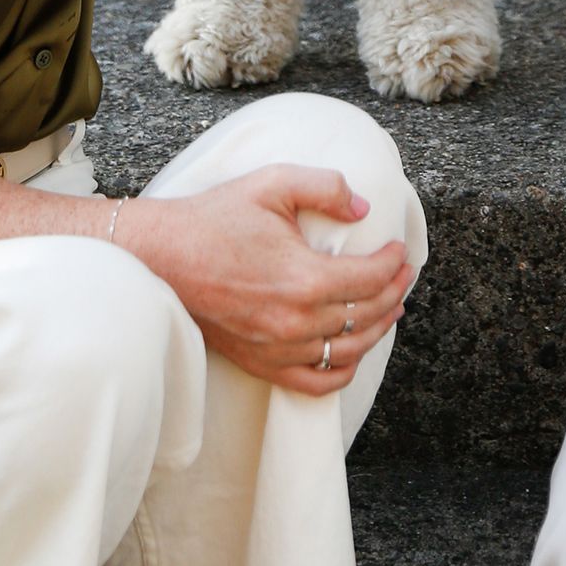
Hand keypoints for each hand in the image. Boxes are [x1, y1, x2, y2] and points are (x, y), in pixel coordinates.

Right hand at [112, 167, 413, 395]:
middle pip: (367, 315)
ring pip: (349, 350)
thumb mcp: (272, 183)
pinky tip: (351, 349)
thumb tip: (362, 207)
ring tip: (389, 308)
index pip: (370, 279)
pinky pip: (316, 382)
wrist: (163, 258)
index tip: (398, 250)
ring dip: (377, 329)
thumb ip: (324, 186)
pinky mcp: (262, 363)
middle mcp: (296, 321)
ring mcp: (279, 348)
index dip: (393, 264)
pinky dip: (342, 369)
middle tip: (402, 275)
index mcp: (304, 278)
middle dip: (393, 293)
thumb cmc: (215, 218)